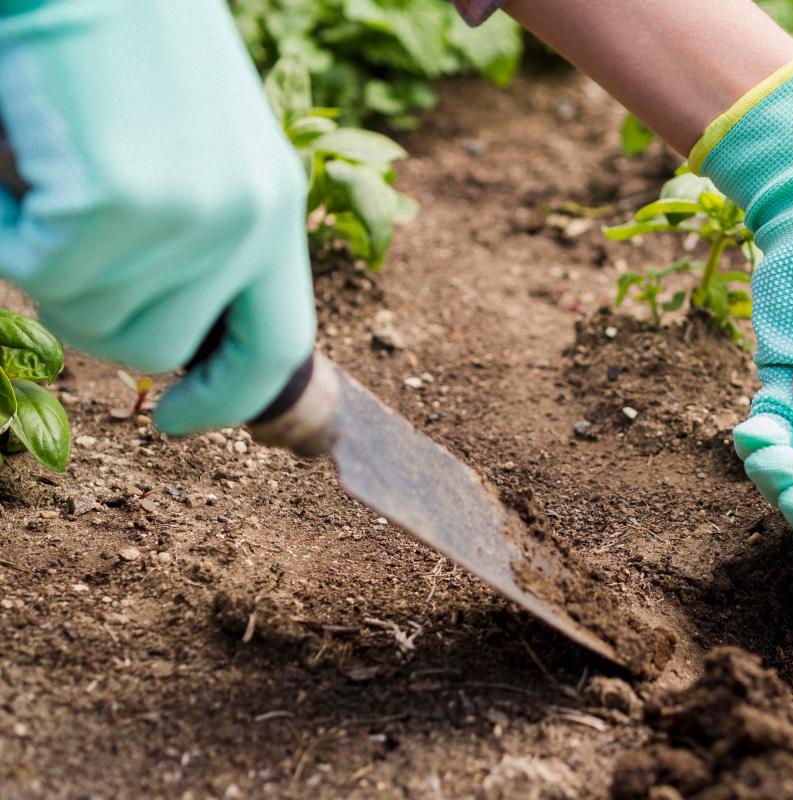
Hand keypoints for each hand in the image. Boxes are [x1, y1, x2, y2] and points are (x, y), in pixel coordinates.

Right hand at [0, 0, 314, 434]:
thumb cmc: (132, 49)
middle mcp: (247, 223)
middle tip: (62, 240)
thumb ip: (205, 242)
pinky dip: (2, 227)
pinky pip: (29, 270)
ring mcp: (185, 218)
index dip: (225, 401)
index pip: (275, 350)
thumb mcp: (203, 153)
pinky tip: (20, 159)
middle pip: (155, 351)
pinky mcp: (112, 204)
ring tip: (53, 174)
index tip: (176, 422)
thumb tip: (171, 342)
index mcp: (276, 211)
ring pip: (85, 318)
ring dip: (45, 260)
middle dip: (92, 315)